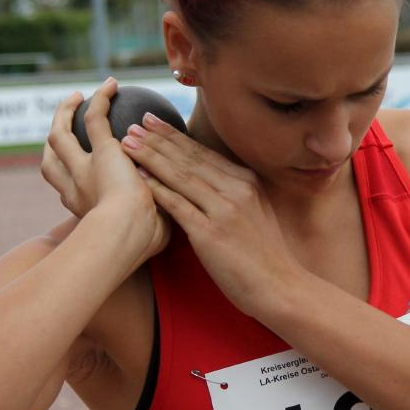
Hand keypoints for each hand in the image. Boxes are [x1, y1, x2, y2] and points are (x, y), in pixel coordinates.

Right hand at [41, 79, 170, 260]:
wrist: (129, 235)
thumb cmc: (141, 244)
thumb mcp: (146, 235)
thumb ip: (153, 225)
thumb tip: (172, 223)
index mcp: (83, 211)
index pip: (67, 192)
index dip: (66, 179)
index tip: (77, 171)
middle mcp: (75, 189)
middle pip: (50, 163)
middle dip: (53, 144)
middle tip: (60, 128)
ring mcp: (84, 168)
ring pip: (60, 135)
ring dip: (64, 114)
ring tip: (75, 97)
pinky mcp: (103, 151)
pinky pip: (95, 118)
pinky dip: (100, 100)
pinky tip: (112, 86)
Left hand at [120, 112, 300, 316]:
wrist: (280, 287)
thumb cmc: (265, 257)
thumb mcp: (257, 213)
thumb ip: (235, 194)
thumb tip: (212, 181)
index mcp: (246, 181)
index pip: (203, 153)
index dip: (175, 136)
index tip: (154, 123)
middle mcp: (235, 189)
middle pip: (189, 158)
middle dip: (158, 139)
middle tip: (135, 122)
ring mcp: (223, 210)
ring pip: (180, 175)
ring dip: (151, 156)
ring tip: (128, 142)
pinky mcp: (211, 233)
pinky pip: (178, 205)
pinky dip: (157, 188)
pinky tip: (138, 177)